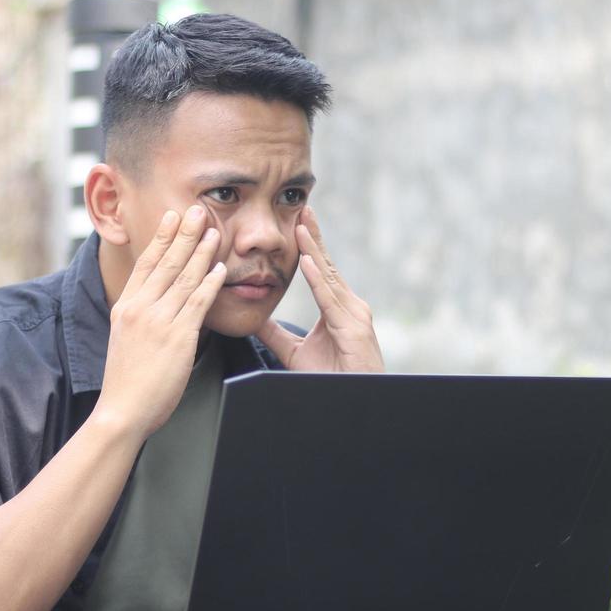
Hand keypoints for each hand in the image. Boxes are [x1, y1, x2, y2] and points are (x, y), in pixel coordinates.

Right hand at [93, 205, 228, 440]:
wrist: (121, 411)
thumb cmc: (125, 382)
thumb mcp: (124, 339)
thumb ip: (138, 318)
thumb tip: (151, 306)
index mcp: (125, 307)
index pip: (145, 264)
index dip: (161, 238)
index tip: (171, 218)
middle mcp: (140, 308)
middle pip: (166, 263)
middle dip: (184, 233)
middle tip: (197, 209)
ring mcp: (158, 321)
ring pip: (184, 277)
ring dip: (201, 251)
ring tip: (214, 230)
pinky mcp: (177, 338)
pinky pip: (197, 303)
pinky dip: (210, 283)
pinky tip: (220, 268)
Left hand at [257, 205, 383, 372]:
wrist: (352, 402)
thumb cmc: (331, 379)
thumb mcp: (296, 353)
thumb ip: (277, 335)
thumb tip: (255, 318)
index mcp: (338, 308)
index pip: (321, 271)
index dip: (309, 247)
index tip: (298, 222)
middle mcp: (350, 306)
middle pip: (327, 266)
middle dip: (313, 238)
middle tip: (302, 208)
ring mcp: (354, 316)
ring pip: (329, 278)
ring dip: (313, 251)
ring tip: (300, 227)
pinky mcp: (353, 330)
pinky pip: (330, 301)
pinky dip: (318, 281)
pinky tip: (307, 262)